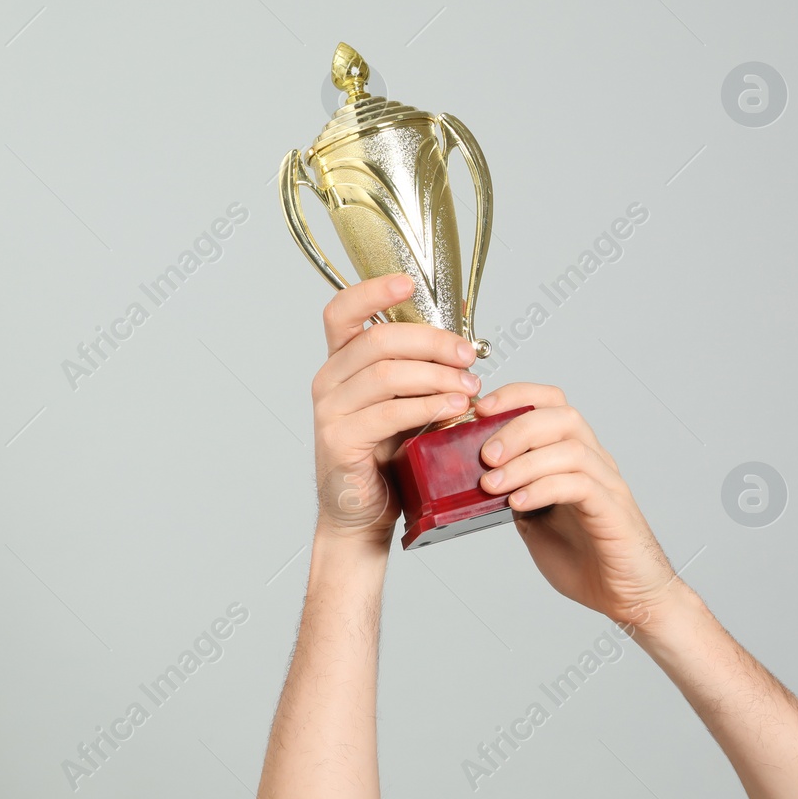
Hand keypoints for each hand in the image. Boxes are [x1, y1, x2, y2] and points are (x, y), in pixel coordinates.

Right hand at [311, 274, 480, 547]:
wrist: (362, 514)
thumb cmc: (386, 457)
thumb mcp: (403, 404)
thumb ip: (419, 373)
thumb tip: (463, 346)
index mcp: (340, 364)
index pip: (342, 311)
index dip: (373, 291)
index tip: (408, 284)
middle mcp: (328, 381)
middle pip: (377, 339)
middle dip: (431, 342)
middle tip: (467, 356)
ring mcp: (329, 411)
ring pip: (386, 374)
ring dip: (436, 376)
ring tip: (469, 388)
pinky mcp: (340, 441)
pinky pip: (389, 413)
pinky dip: (428, 407)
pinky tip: (454, 410)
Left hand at [475, 384, 679, 629]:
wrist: (625, 596)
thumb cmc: (582, 556)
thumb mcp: (531, 518)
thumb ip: (511, 491)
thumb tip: (471, 473)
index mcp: (573, 455)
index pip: (551, 402)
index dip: (516, 395)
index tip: (481, 409)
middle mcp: (594, 461)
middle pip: (562, 415)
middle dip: (516, 427)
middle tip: (484, 455)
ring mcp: (607, 484)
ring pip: (571, 448)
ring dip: (524, 462)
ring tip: (491, 484)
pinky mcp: (613, 511)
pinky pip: (580, 485)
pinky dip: (542, 488)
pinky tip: (517, 503)